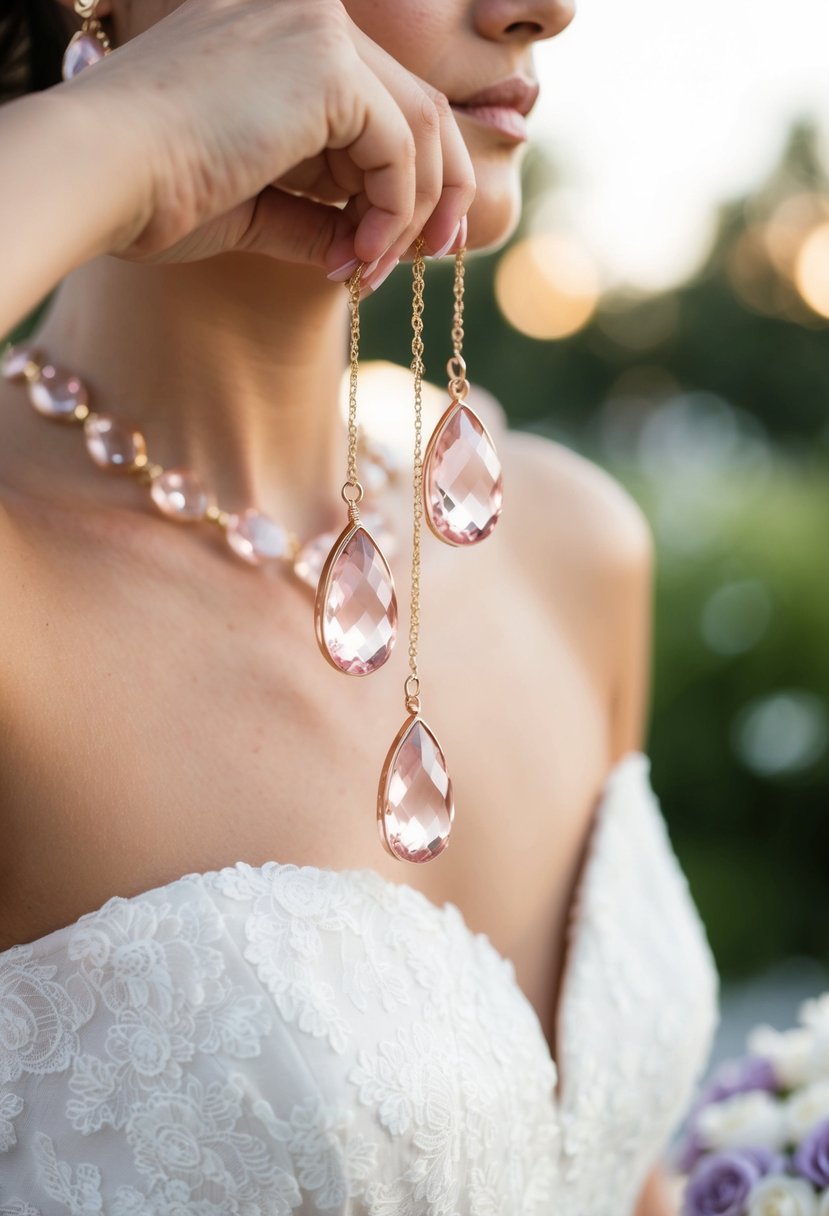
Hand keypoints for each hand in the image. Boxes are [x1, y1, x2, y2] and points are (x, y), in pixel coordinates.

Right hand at [59, 0, 474, 279]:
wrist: (99, 175)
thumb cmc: (153, 194)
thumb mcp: (253, 204)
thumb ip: (316, 214)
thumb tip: (365, 249)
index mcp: (280, 35)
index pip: (377, 100)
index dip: (405, 176)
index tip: (399, 243)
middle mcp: (304, 12)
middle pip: (416, 102)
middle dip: (436, 190)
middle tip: (434, 257)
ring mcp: (316, 27)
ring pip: (419, 126)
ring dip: (411, 214)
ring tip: (370, 271)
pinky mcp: (326, 62)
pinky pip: (400, 148)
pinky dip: (393, 212)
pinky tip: (359, 256)